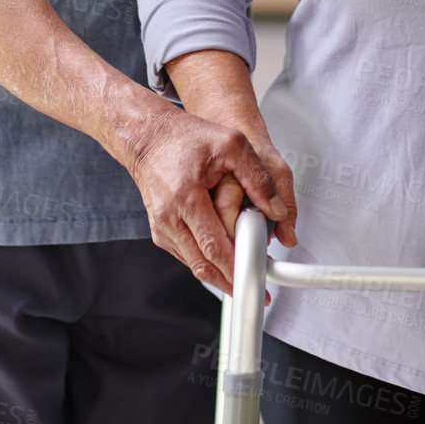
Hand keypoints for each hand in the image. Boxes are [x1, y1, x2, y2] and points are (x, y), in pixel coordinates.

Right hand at [129, 105, 288, 293]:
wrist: (148, 137)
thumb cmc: (184, 137)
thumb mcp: (231, 144)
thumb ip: (258, 177)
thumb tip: (276, 210)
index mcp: (186, 197)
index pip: (214, 246)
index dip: (237, 267)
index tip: (256, 277)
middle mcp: (169, 218)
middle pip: (204, 265)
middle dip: (233, 279)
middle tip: (258, 286)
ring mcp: (162, 228)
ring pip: (195, 266)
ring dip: (221, 275)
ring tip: (248, 275)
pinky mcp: (161, 232)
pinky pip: (187, 257)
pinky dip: (208, 263)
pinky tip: (226, 262)